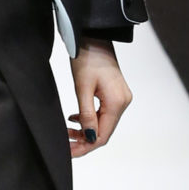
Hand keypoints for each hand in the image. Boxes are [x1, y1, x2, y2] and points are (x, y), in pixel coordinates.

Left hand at [66, 37, 132, 157]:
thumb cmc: (87, 59)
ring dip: (86, 130)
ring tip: (67, 131)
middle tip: (65, 143)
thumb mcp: (82, 89)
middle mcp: (123, 102)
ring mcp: (120, 98)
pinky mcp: (115, 94)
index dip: (85, 146)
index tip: (68, 151)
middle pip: (104, 131)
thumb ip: (86, 115)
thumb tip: (89, 137)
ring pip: (103, 123)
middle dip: (84, 140)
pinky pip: (103, 114)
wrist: (94, 38)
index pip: (102, 135)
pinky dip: (89, 119)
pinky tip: (75, 118)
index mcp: (117, 102)